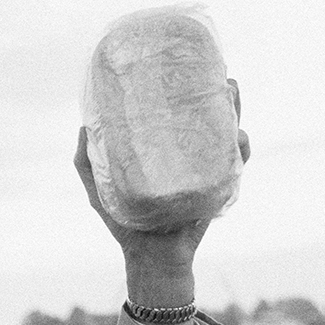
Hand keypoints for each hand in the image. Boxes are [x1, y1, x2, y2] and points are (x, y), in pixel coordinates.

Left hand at [74, 81, 250, 306]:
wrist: (148, 259)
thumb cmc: (125, 223)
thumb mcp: (100, 190)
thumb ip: (87, 161)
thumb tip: (83, 123)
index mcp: (166, 151)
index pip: (182, 114)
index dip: (190, 90)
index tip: (191, 65)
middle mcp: (190, 157)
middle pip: (212, 118)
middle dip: (222, 94)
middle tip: (222, 76)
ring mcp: (206, 171)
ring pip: (229, 135)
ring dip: (236, 112)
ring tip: (231, 95)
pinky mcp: (217, 190)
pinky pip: (236, 166)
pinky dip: (240, 150)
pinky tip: (238, 137)